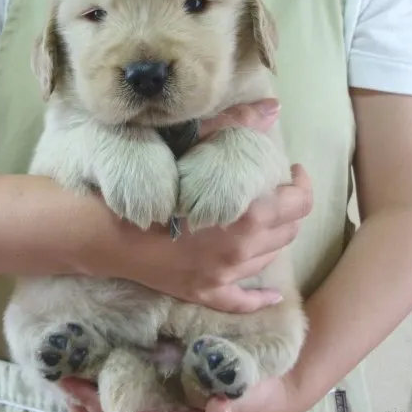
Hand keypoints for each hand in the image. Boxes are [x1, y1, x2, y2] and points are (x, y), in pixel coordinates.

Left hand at [61, 375, 300, 411]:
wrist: (274, 393)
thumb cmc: (261, 395)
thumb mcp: (252, 397)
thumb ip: (236, 405)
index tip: (83, 397)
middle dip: (91, 409)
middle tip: (65, 386)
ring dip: (93, 407)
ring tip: (68, 388)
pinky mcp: (170, 402)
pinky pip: (134, 406)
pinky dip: (110, 398)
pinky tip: (93, 384)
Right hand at [90, 98, 313, 313]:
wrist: (109, 229)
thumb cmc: (151, 182)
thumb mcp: (195, 144)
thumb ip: (238, 125)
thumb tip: (274, 109)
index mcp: (248, 215)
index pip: (299, 203)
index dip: (303, 185)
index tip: (293, 172)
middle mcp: (243, 250)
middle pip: (288, 231)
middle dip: (289, 210)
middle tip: (277, 194)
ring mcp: (224, 276)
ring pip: (268, 259)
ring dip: (273, 238)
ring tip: (264, 221)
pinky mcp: (205, 291)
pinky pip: (241, 302)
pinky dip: (260, 299)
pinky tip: (272, 296)